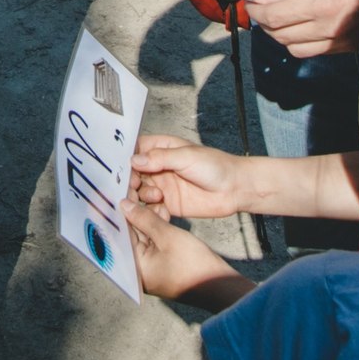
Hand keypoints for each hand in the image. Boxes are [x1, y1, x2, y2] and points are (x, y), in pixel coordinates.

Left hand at [124, 197, 245, 306]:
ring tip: (156, 199)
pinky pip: (153, 242)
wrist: (220, 285)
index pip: (120, 233)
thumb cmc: (194, 266)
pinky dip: (157, 228)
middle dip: (135, 212)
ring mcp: (150, 267)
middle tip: (138, 190)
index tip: (120, 192)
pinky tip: (163, 213)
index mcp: (133, 267)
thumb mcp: (168, 236)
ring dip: (148, 218)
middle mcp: (137, 269)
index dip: (120, 211)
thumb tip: (124, 205)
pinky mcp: (161, 263)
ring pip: (142, 235)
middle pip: (130, 234)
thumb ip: (144, 219)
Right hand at [131, 133, 255, 218]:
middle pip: (134, 173)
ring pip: (140, 191)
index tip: (123, 167)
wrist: (235, 189)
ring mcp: (163, 186)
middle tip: (134, 185)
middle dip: (131, 180)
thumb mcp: (186, 156)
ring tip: (157, 196)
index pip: (137, 150)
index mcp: (162, 149)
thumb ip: (160, 158)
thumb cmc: (216, 166)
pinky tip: (161, 208)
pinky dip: (150, 210)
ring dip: (142, 195)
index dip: (127, 158)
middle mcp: (160, 167)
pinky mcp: (168, 204)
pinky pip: (151, 208)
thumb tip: (135, 160)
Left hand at [242, 0, 358, 56]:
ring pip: (294, 49)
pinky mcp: (347, 49)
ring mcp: (339, 42)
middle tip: (262, 8)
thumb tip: (261, 0)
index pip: (274, 17)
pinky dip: (299, 41)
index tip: (249, 4)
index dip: (255, 13)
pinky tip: (302, 25)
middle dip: (265, 23)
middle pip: (280, 36)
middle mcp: (329, 29)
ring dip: (280, 35)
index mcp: (323, 5)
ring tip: (280, 18)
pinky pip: (312, 52)